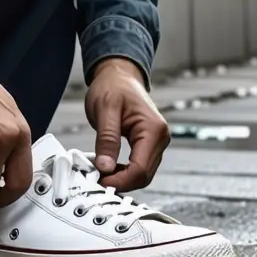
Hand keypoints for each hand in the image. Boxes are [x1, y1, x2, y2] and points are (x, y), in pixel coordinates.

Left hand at [85, 58, 169, 191]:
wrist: (119, 75)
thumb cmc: (112, 87)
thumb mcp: (104, 110)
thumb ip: (107, 140)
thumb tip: (105, 168)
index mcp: (153, 129)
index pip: (140, 169)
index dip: (120, 180)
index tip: (99, 181)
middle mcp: (161, 138)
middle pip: (144, 176)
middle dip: (120, 181)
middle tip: (96, 179)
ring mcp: (157, 142)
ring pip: (143, 174)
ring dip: (122, 178)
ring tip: (100, 172)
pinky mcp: (150, 145)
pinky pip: (140, 166)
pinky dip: (124, 171)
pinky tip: (108, 167)